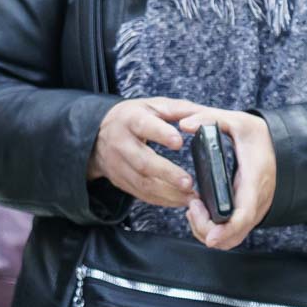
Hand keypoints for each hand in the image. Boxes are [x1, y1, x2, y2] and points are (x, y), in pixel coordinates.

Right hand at [87, 97, 201, 207]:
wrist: (97, 135)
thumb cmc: (133, 118)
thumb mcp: (152, 105)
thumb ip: (181, 109)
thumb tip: (209, 116)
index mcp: (131, 119)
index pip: (144, 126)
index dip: (161, 134)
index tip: (179, 142)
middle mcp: (121, 143)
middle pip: (143, 161)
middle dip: (167, 173)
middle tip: (188, 182)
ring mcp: (118, 165)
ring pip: (142, 183)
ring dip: (168, 192)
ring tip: (190, 197)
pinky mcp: (120, 180)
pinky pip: (141, 194)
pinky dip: (162, 200)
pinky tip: (179, 201)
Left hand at [177, 108, 277, 249]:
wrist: (280, 145)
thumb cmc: (257, 135)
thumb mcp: (237, 121)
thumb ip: (210, 119)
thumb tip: (184, 124)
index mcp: (254, 180)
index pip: (245, 213)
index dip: (228, 229)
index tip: (210, 238)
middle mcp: (257, 200)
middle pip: (234, 233)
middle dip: (207, 229)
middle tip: (192, 206)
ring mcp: (255, 210)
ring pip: (232, 238)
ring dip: (207, 230)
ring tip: (194, 208)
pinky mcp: (249, 213)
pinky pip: (232, 232)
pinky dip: (213, 229)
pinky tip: (200, 210)